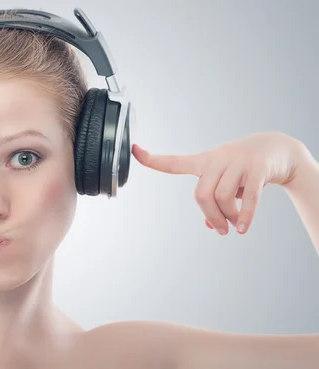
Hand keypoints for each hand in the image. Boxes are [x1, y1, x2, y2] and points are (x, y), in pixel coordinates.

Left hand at [133, 132, 307, 234]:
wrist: (276, 148)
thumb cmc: (242, 168)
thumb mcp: (225, 182)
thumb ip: (214, 203)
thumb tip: (211, 226)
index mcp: (203, 162)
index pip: (173, 162)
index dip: (152, 159)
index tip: (134, 150)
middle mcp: (217, 160)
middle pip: (201, 194)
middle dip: (210, 215)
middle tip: (220, 229)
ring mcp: (237, 163)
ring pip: (222, 198)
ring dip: (229, 217)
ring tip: (235, 226)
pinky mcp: (257, 169)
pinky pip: (248, 198)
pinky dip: (244, 217)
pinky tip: (243, 229)